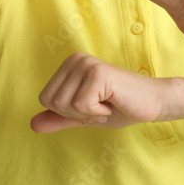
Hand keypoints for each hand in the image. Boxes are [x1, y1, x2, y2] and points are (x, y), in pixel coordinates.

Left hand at [30, 52, 166, 132]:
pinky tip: (112, 102)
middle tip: (101, 104)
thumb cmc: (119, 106)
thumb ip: (59, 117)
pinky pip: (81, 106)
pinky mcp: (97, 74)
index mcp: (69, 64)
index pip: (45, 99)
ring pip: (65, 105)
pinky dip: (98, 112)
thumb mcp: (84, 115)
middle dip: (77, 113)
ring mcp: (86, 64)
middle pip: (52, 102)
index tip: (92, 104)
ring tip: (107, 102)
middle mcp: (75, 59)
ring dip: (89, 113)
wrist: (151, 103)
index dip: (68, 112)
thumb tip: (32, 125)